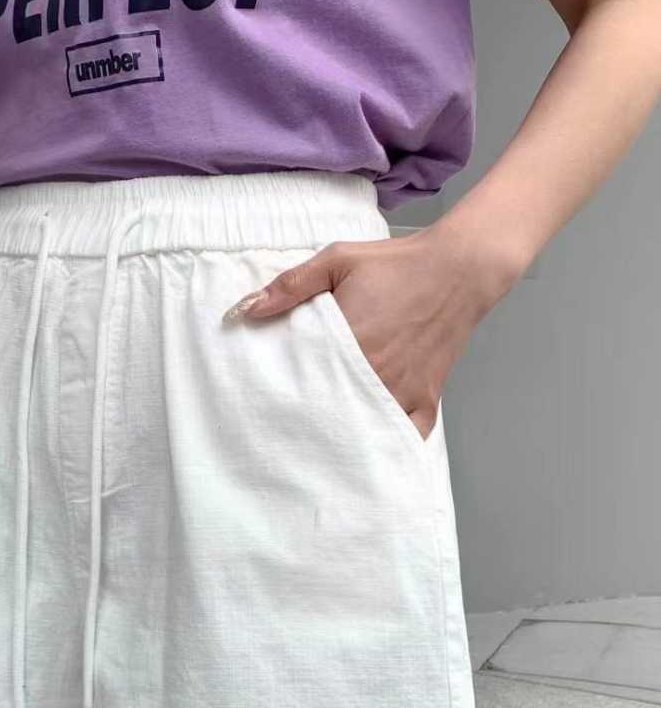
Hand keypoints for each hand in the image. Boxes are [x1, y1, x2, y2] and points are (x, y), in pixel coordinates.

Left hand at [222, 226, 521, 441]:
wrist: (459, 269)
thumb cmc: (397, 264)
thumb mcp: (338, 259)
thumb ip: (291, 285)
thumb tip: (247, 309)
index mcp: (349, 344)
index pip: (304, 383)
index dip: (283, 394)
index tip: (265, 402)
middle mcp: (375, 375)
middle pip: (331, 413)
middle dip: (309, 420)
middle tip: (286, 427)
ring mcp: (402, 391)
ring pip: (365, 430)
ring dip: (345, 436)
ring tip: (319, 443)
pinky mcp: (427, 397)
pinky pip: (407, 436)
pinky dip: (390, 443)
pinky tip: (370, 447)